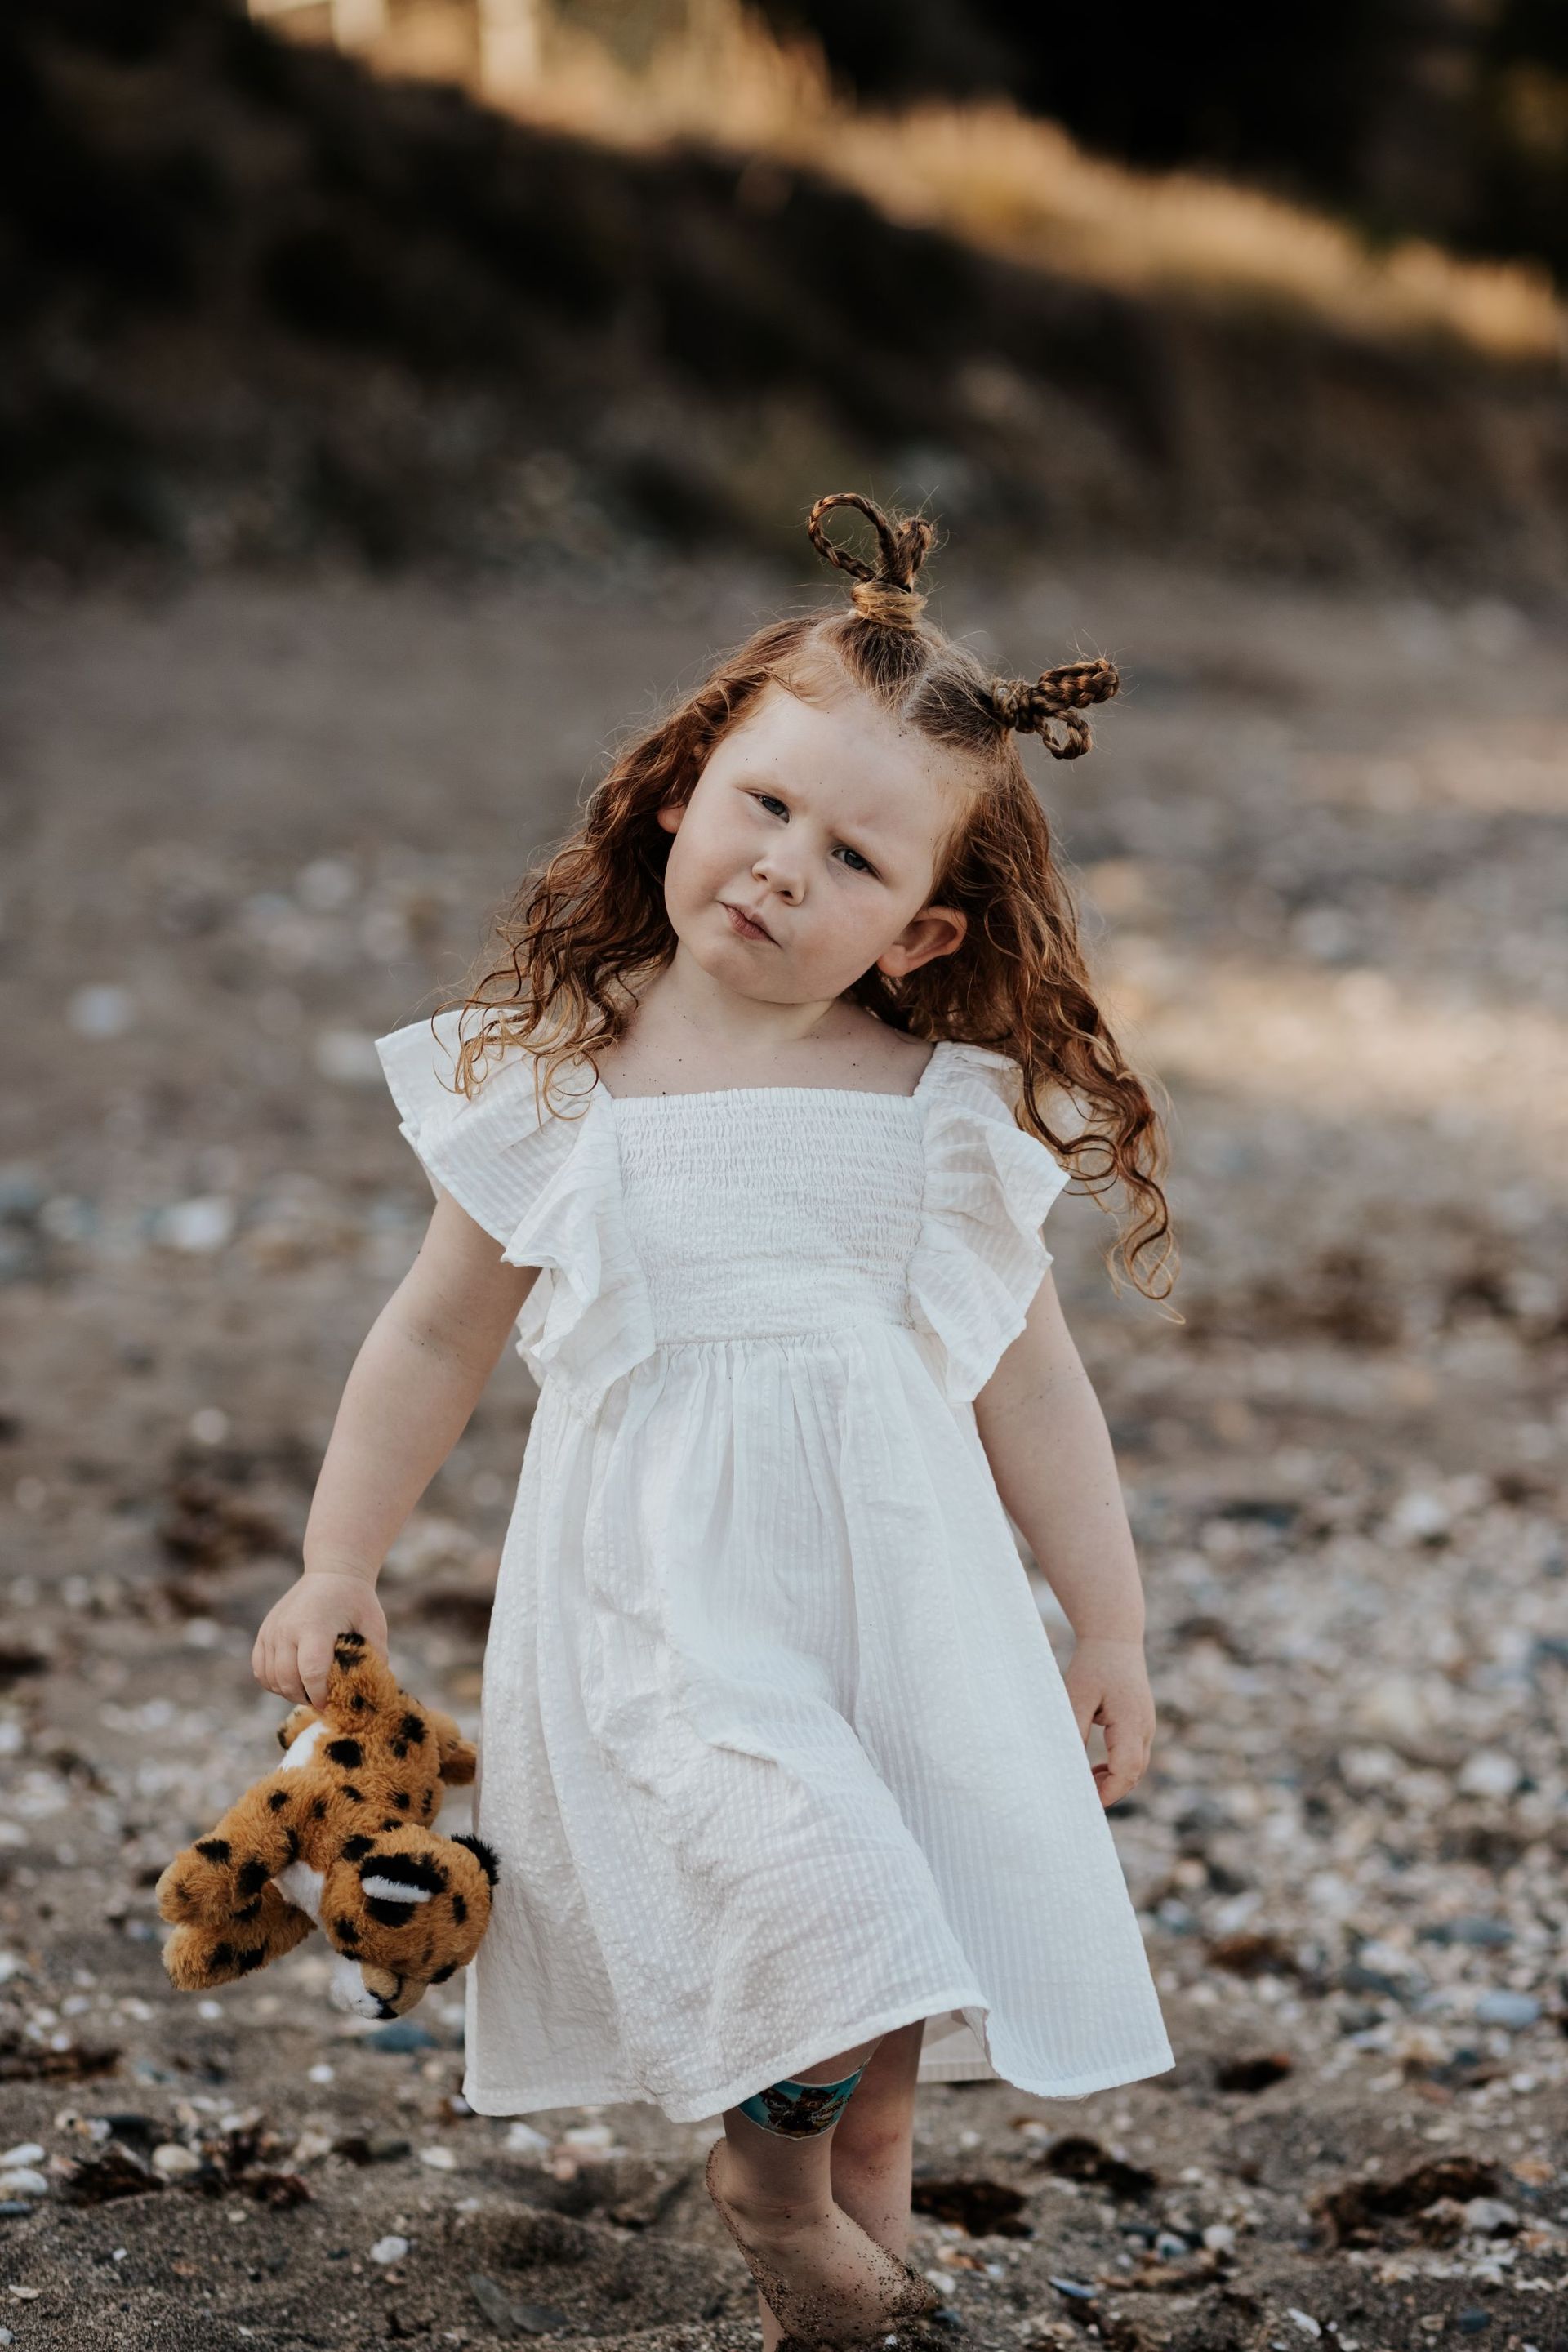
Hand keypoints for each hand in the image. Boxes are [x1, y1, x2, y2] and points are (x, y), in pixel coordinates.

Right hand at [252, 1572, 387, 1709]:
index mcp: (315, 1626)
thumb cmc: (357, 1601)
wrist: (332, 1572)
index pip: (312, 1672)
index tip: (332, 1706)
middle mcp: (287, 1629)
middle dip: (306, 1698)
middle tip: (323, 1703)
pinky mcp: (264, 1632)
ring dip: (289, 1693)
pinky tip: (293, 1682)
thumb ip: (375, 1658)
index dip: (321, 1695)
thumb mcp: (374, 1625)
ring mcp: (272, 1630)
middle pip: (288, 1680)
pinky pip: (260, 1670)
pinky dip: (273, 1683)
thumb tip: (373, 1691)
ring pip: (271, 1679)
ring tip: (309, 1692)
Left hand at [1063, 1636, 1153, 1808]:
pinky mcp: (1141, 1722)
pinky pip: (1134, 1754)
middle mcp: (1144, 1727)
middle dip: (1110, 1791)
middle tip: (1080, 1799)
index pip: (1126, 1770)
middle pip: (1134, 1774)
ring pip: (1136, 1766)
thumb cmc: (1093, 1665)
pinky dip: (1117, 1767)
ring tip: (1084, 1784)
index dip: (1108, 1792)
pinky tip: (1095, 1769)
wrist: (1115, 1637)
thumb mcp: (1076, 1696)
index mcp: (1131, 1722)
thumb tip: (1068, 1765)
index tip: (1085, 1802)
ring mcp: (1146, 1725)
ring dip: (1113, 1780)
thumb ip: (1074, 1730)